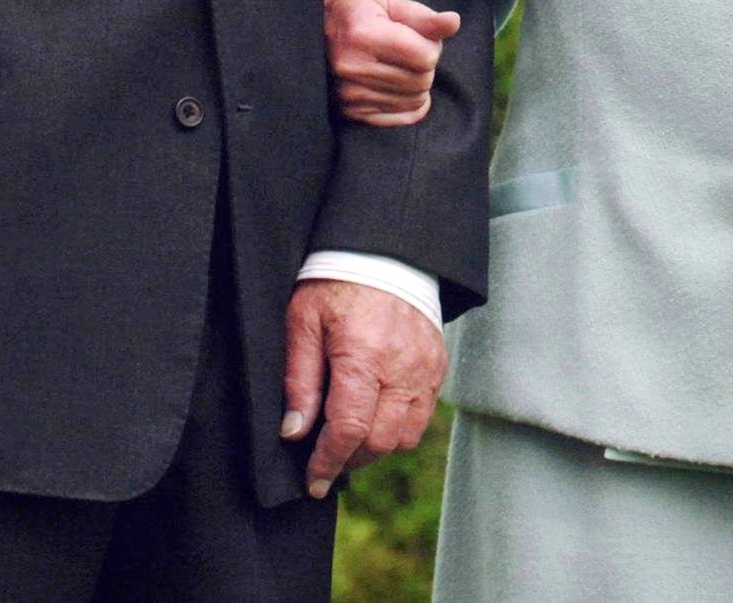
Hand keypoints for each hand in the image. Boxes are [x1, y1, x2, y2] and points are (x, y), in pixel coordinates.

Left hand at [279, 279, 447, 498]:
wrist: (384, 250)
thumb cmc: (336, 282)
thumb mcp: (303, 322)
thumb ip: (300, 380)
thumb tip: (294, 432)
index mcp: (363, 355)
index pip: (349, 430)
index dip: (328, 462)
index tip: (312, 482)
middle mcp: (401, 366)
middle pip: (379, 441)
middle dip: (349, 461)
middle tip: (326, 463)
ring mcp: (425, 367)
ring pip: (406, 436)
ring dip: (376, 448)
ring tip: (351, 440)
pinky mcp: (437, 365)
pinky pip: (423, 415)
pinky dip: (399, 428)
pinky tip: (376, 417)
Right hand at [323, 0, 459, 126]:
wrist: (313, 32)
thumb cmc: (356, 12)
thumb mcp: (387, 2)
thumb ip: (422, 16)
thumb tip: (453, 22)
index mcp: (364, 35)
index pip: (426, 55)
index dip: (432, 44)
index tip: (418, 35)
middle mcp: (354, 68)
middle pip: (422, 79)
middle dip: (425, 64)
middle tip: (409, 50)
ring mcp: (350, 94)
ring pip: (415, 100)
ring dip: (418, 83)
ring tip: (401, 65)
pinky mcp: (351, 111)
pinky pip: (400, 117)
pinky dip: (409, 104)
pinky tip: (400, 86)